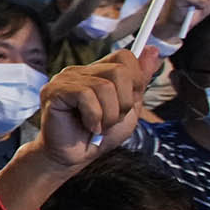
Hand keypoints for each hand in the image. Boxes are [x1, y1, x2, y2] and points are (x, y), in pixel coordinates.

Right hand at [34, 47, 158, 167]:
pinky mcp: (55, 91)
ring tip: (99, 126)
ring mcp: (66, 79)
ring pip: (105, 86)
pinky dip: (94, 117)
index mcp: (98, 72)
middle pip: (120, 71)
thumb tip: (154, 51)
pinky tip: (89, 126)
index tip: (127, 103)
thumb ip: (140, 81)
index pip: (125, 56)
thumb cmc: (99, 136)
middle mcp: (81, 71)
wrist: (74, 158)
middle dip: (124, 103)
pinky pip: (86, 95)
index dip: (135, 81)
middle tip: (111, 119)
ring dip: (109, 115)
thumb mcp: (129, 109)